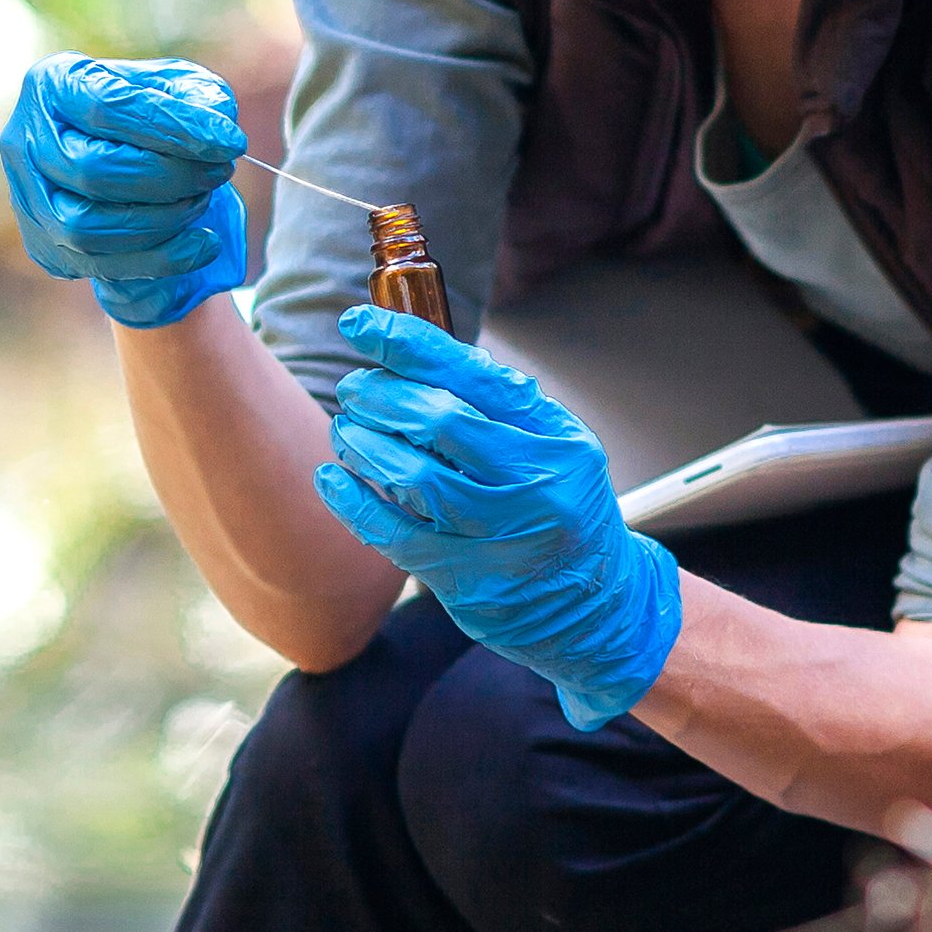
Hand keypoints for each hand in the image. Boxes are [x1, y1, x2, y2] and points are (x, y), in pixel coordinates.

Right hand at [1, 55, 246, 329]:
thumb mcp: (182, 89)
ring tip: (203, 200)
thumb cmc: (156, 117)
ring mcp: (27, 199)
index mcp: (55, 83)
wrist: (130, 166)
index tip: (231, 142)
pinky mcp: (45, 248)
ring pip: (87, 227)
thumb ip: (202, 98)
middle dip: (169, 178)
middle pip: (92, 170)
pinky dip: (161, 260)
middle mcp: (25, 140)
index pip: (109, 106)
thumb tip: (216, 127)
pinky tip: (203, 244)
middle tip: (218, 173)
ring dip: (161, 220)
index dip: (174, 127)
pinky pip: (100, 267)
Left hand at [312, 306, 683, 728]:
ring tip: (346, 428)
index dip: (411, 345)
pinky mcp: (466, 579)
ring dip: (364, 442)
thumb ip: (503, 407)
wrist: (598, 609)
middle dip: (381, 394)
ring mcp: (499, 536)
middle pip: (439, 420)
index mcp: (556, 442)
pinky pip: (395, 533)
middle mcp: (532, 486)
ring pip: (413, 475)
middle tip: (355, 387)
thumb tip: (422, 356)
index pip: (476, 377)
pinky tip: (333, 478)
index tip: (363, 322)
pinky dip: (353, 502)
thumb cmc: (567, 515)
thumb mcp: (560, 449)